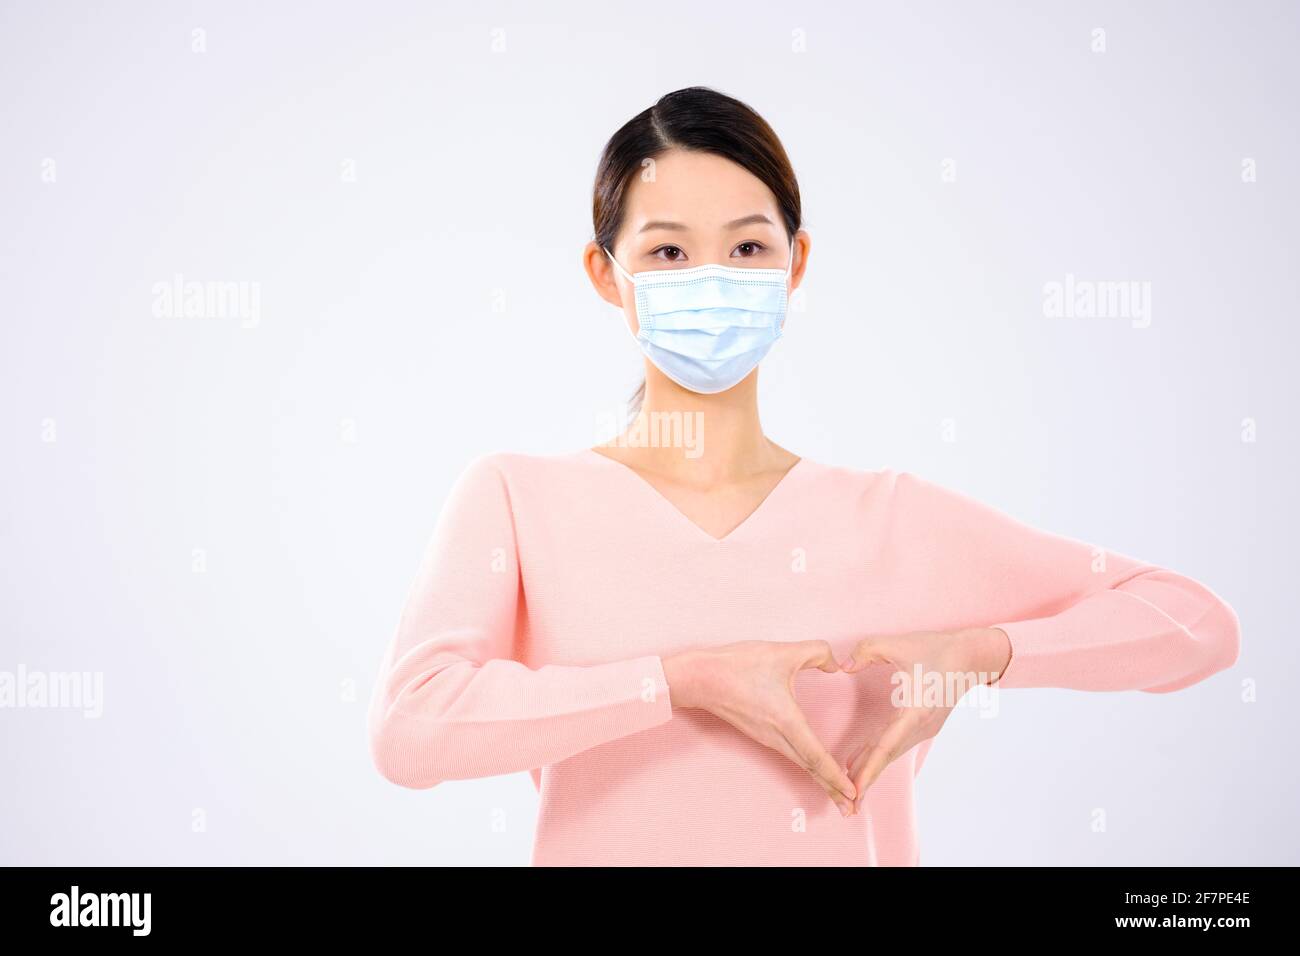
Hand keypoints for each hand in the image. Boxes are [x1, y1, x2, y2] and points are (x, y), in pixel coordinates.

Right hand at [663, 640, 858, 815]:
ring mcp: (767, 737)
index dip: (836, 776)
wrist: (700, 677)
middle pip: (810, 768)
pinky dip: (808, 764)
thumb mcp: (783, 652)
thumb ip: (816, 652)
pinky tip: (813, 762)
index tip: (852, 792)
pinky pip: (790, 753)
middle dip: (832, 788)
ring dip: (820, 778)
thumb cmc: (737, 667)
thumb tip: (834, 664)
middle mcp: (777, 736)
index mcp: (786, 722)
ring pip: (800, 762)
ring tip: (837, 790)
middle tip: (852, 805)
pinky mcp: (760, 731)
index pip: (817, 756)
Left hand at [840, 627, 1009, 811]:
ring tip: (849, 788)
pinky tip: (863, 762)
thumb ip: (867, 651)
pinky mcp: (924, 724)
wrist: (971, 656)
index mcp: (915, 711)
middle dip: (866, 780)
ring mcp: (924, 728)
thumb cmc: (937, 649)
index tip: (854, 788)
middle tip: (847, 805)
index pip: (885, 746)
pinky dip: (879, 756)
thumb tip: (845, 665)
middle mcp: (920, 726)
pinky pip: (897, 744)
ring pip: (892, 753)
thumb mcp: (898, 643)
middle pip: (887, 757)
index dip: (867, 768)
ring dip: (871, 769)